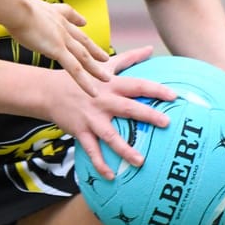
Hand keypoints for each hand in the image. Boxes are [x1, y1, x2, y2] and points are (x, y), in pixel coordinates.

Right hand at [1, 0, 111, 90]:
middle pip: (82, 40)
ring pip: (83, 57)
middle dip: (94, 49)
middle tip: (106, 57)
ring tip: (106, 78)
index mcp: (52, 12)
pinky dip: (85, 82)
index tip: (83, 22)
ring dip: (95, 69)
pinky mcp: (58, 50)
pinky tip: (93, 92)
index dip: (77, 20)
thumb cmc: (13, 2)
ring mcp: (62, 39)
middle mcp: (61, 25)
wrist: (15, 7)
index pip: (69, 15)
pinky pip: (75, 70)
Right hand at [48, 46, 176, 179]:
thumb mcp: (105, 66)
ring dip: (125, 149)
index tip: (174, 96)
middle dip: (147, 115)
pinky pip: (92, 150)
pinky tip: (111, 177)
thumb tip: (150, 48)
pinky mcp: (81, 131)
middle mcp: (104, 101)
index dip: (156, 90)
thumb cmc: (83, 78)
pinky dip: (100, 164)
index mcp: (112, 85)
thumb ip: (130, 58)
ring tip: (140, 162)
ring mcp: (91, 118)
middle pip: (128, 108)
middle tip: (166, 123)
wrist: (49, 91)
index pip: (138, 85)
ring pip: (110, 135)